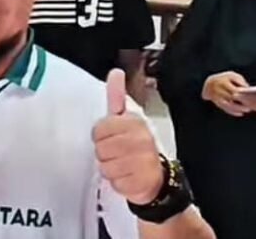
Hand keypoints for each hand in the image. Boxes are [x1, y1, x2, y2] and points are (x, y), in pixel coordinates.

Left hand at [93, 69, 163, 204]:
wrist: (156, 177)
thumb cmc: (135, 146)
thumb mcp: (125, 119)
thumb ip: (117, 96)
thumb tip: (115, 72)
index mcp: (135, 122)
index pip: (99, 130)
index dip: (100, 136)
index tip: (111, 137)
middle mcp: (142, 140)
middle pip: (100, 149)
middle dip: (104, 154)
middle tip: (116, 153)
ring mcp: (144, 162)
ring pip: (105, 167)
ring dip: (110, 169)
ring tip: (122, 165)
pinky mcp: (142, 183)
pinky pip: (115, 183)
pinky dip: (118, 183)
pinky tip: (128, 177)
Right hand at [202, 72, 250, 116]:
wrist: (209, 83)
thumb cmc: (225, 79)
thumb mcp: (232, 76)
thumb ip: (240, 81)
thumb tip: (247, 89)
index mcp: (222, 82)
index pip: (233, 89)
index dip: (241, 94)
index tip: (249, 97)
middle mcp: (218, 89)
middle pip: (231, 98)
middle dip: (240, 102)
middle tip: (249, 106)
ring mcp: (216, 97)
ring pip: (228, 105)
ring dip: (237, 109)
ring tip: (247, 110)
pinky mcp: (216, 103)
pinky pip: (225, 109)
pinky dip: (233, 112)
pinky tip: (240, 113)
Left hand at [234, 81, 255, 113]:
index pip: (252, 100)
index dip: (244, 96)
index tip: (237, 92)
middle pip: (249, 104)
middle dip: (241, 99)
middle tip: (232, 93)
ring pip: (250, 105)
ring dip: (243, 102)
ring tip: (235, 95)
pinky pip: (253, 106)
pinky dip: (247, 103)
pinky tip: (242, 98)